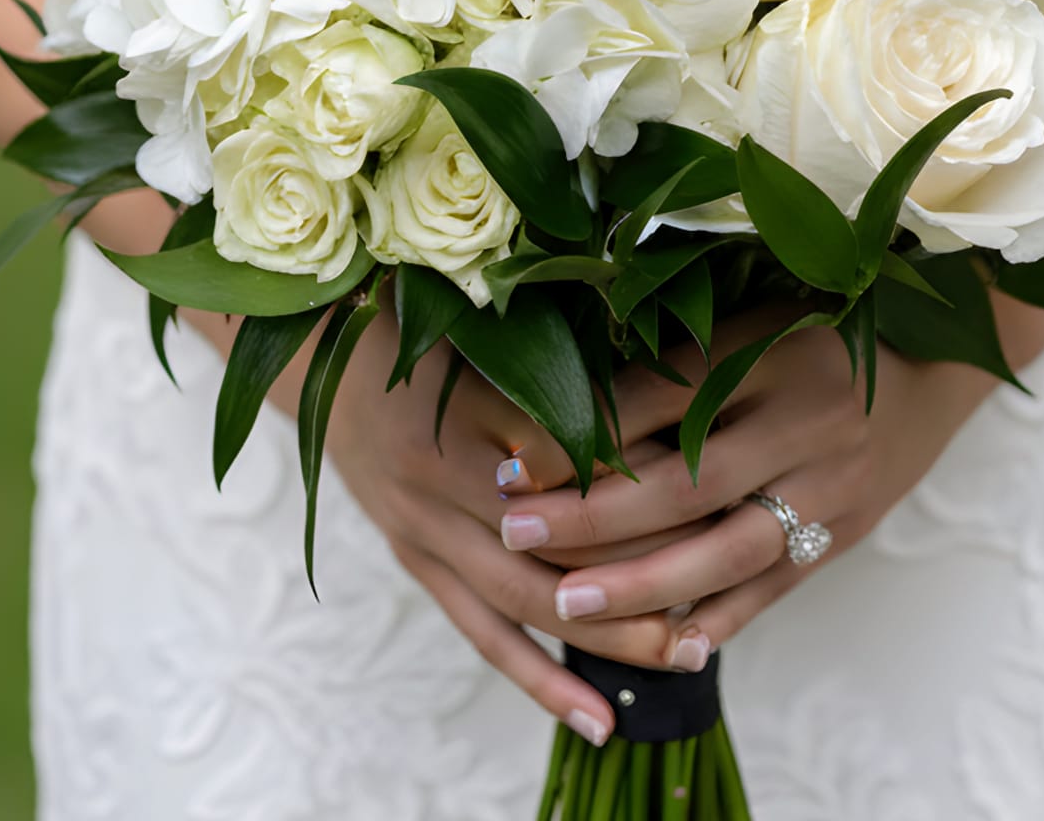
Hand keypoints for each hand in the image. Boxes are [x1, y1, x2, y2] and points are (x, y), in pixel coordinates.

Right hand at [319, 308, 709, 743]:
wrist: (326, 356)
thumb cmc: (423, 322)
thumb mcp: (485, 329)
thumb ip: (556, 368)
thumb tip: (668, 385)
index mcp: (461, 417)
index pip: (566, 465)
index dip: (638, 480)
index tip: (711, 489)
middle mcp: (439, 485)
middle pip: (552, 546)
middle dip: (637, 574)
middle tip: (717, 587)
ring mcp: (425, 533)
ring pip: (525, 602)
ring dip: (605, 636)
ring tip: (681, 654)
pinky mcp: (420, 564)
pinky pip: (483, 634)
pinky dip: (540, 682)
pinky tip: (597, 720)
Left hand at [495, 311, 993, 669]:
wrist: (934, 364)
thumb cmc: (819, 328)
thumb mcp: (750, 318)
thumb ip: (675, 357)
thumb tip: (568, 400)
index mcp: (772, 349)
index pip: (666, 395)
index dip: (588, 430)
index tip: (513, 459)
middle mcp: (803, 419)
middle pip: (690, 479)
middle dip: (596, 515)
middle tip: (516, 531)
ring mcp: (830, 484)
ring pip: (730, 547)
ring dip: (644, 583)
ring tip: (568, 603)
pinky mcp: (845, 533)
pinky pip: (776, 585)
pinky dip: (720, 618)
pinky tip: (664, 645)